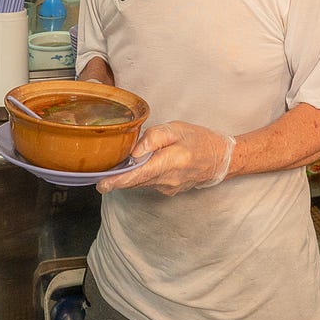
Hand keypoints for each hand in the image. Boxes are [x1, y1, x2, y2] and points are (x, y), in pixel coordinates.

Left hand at [96, 121, 233, 195]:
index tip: (102, 184)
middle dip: (117, 179)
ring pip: (140, 183)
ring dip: (128, 177)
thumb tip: (135, 151)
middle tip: (99, 175)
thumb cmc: (198, 140)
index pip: (140, 174)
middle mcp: (167, 180)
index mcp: (171, 161)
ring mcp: (168, 188)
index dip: (119, 180)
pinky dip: (139, 176)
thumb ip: (155, 137)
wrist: (220, 159)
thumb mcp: (177, 129)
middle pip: (135, 182)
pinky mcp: (168, 190)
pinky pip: (148, 183)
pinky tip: (137, 167)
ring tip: (116, 167)